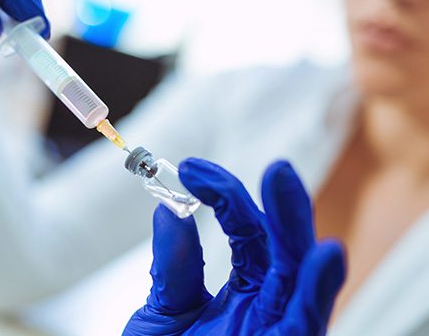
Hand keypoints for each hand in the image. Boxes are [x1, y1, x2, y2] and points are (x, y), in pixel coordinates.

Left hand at [124, 159, 345, 335]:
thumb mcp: (161, 315)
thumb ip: (173, 267)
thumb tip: (167, 208)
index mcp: (242, 289)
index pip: (244, 230)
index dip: (224, 195)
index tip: (191, 169)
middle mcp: (267, 305)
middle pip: (283, 248)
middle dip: (280, 206)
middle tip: (273, 167)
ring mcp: (279, 329)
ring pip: (301, 277)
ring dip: (299, 233)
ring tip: (287, 187)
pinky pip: (308, 323)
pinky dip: (316, 292)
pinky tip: (324, 256)